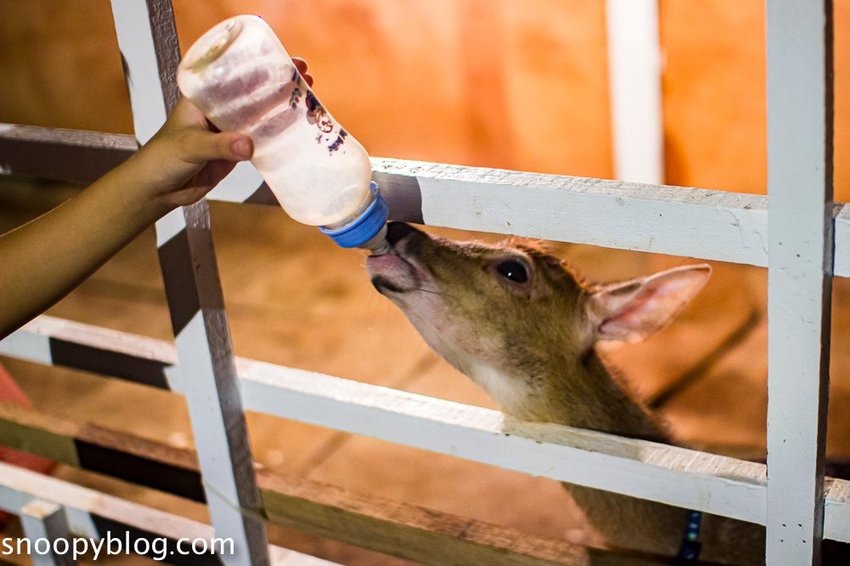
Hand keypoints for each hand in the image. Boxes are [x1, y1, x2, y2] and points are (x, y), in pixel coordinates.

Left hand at [129, 57, 313, 214]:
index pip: (234, 75)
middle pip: (253, 92)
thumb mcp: (190, 147)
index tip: (284, 62)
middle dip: (278, 83)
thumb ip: (219, 146)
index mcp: (202, 97)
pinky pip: (260, 139)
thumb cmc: (163, 159)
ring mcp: (228, 130)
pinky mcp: (235, 151)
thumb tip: (248, 145)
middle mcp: (217, 109)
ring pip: (260, 115)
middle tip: (304, 76)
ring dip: (282, 107)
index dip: (260, 67)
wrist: (158, 190)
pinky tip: (296, 129)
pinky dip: (277, 135)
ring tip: (308, 98)